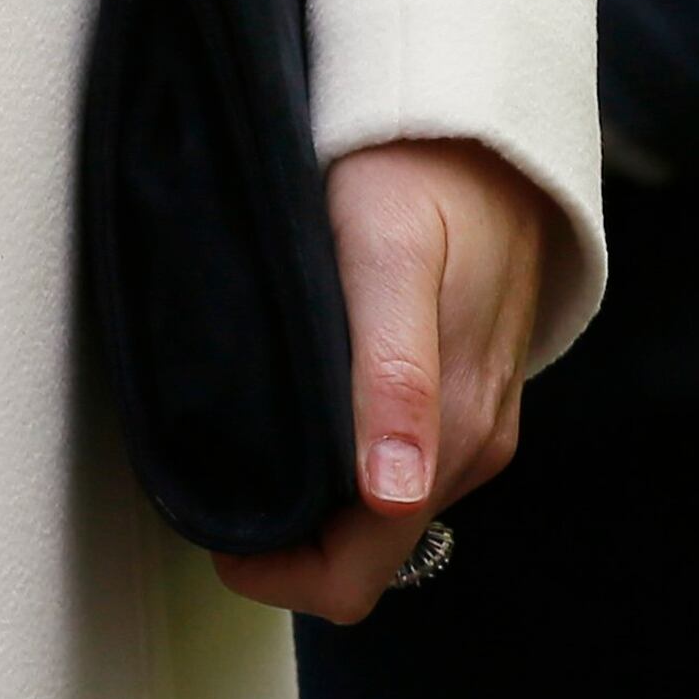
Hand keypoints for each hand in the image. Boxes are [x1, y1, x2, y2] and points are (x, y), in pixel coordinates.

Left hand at [213, 138, 549, 622]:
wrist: (485, 122)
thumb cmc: (421, 174)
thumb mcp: (389, 259)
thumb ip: (392, 378)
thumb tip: (392, 495)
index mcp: (449, 435)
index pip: (352, 576)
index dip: (274, 572)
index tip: (213, 523)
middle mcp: (468, 449)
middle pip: (362, 554)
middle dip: (286, 537)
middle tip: (218, 470)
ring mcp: (473, 424)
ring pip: (377, 516)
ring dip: (314, 495)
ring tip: (256, 426)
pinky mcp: (469, 396)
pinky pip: (399, 467)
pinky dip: (344, 458)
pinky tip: (309, 400)